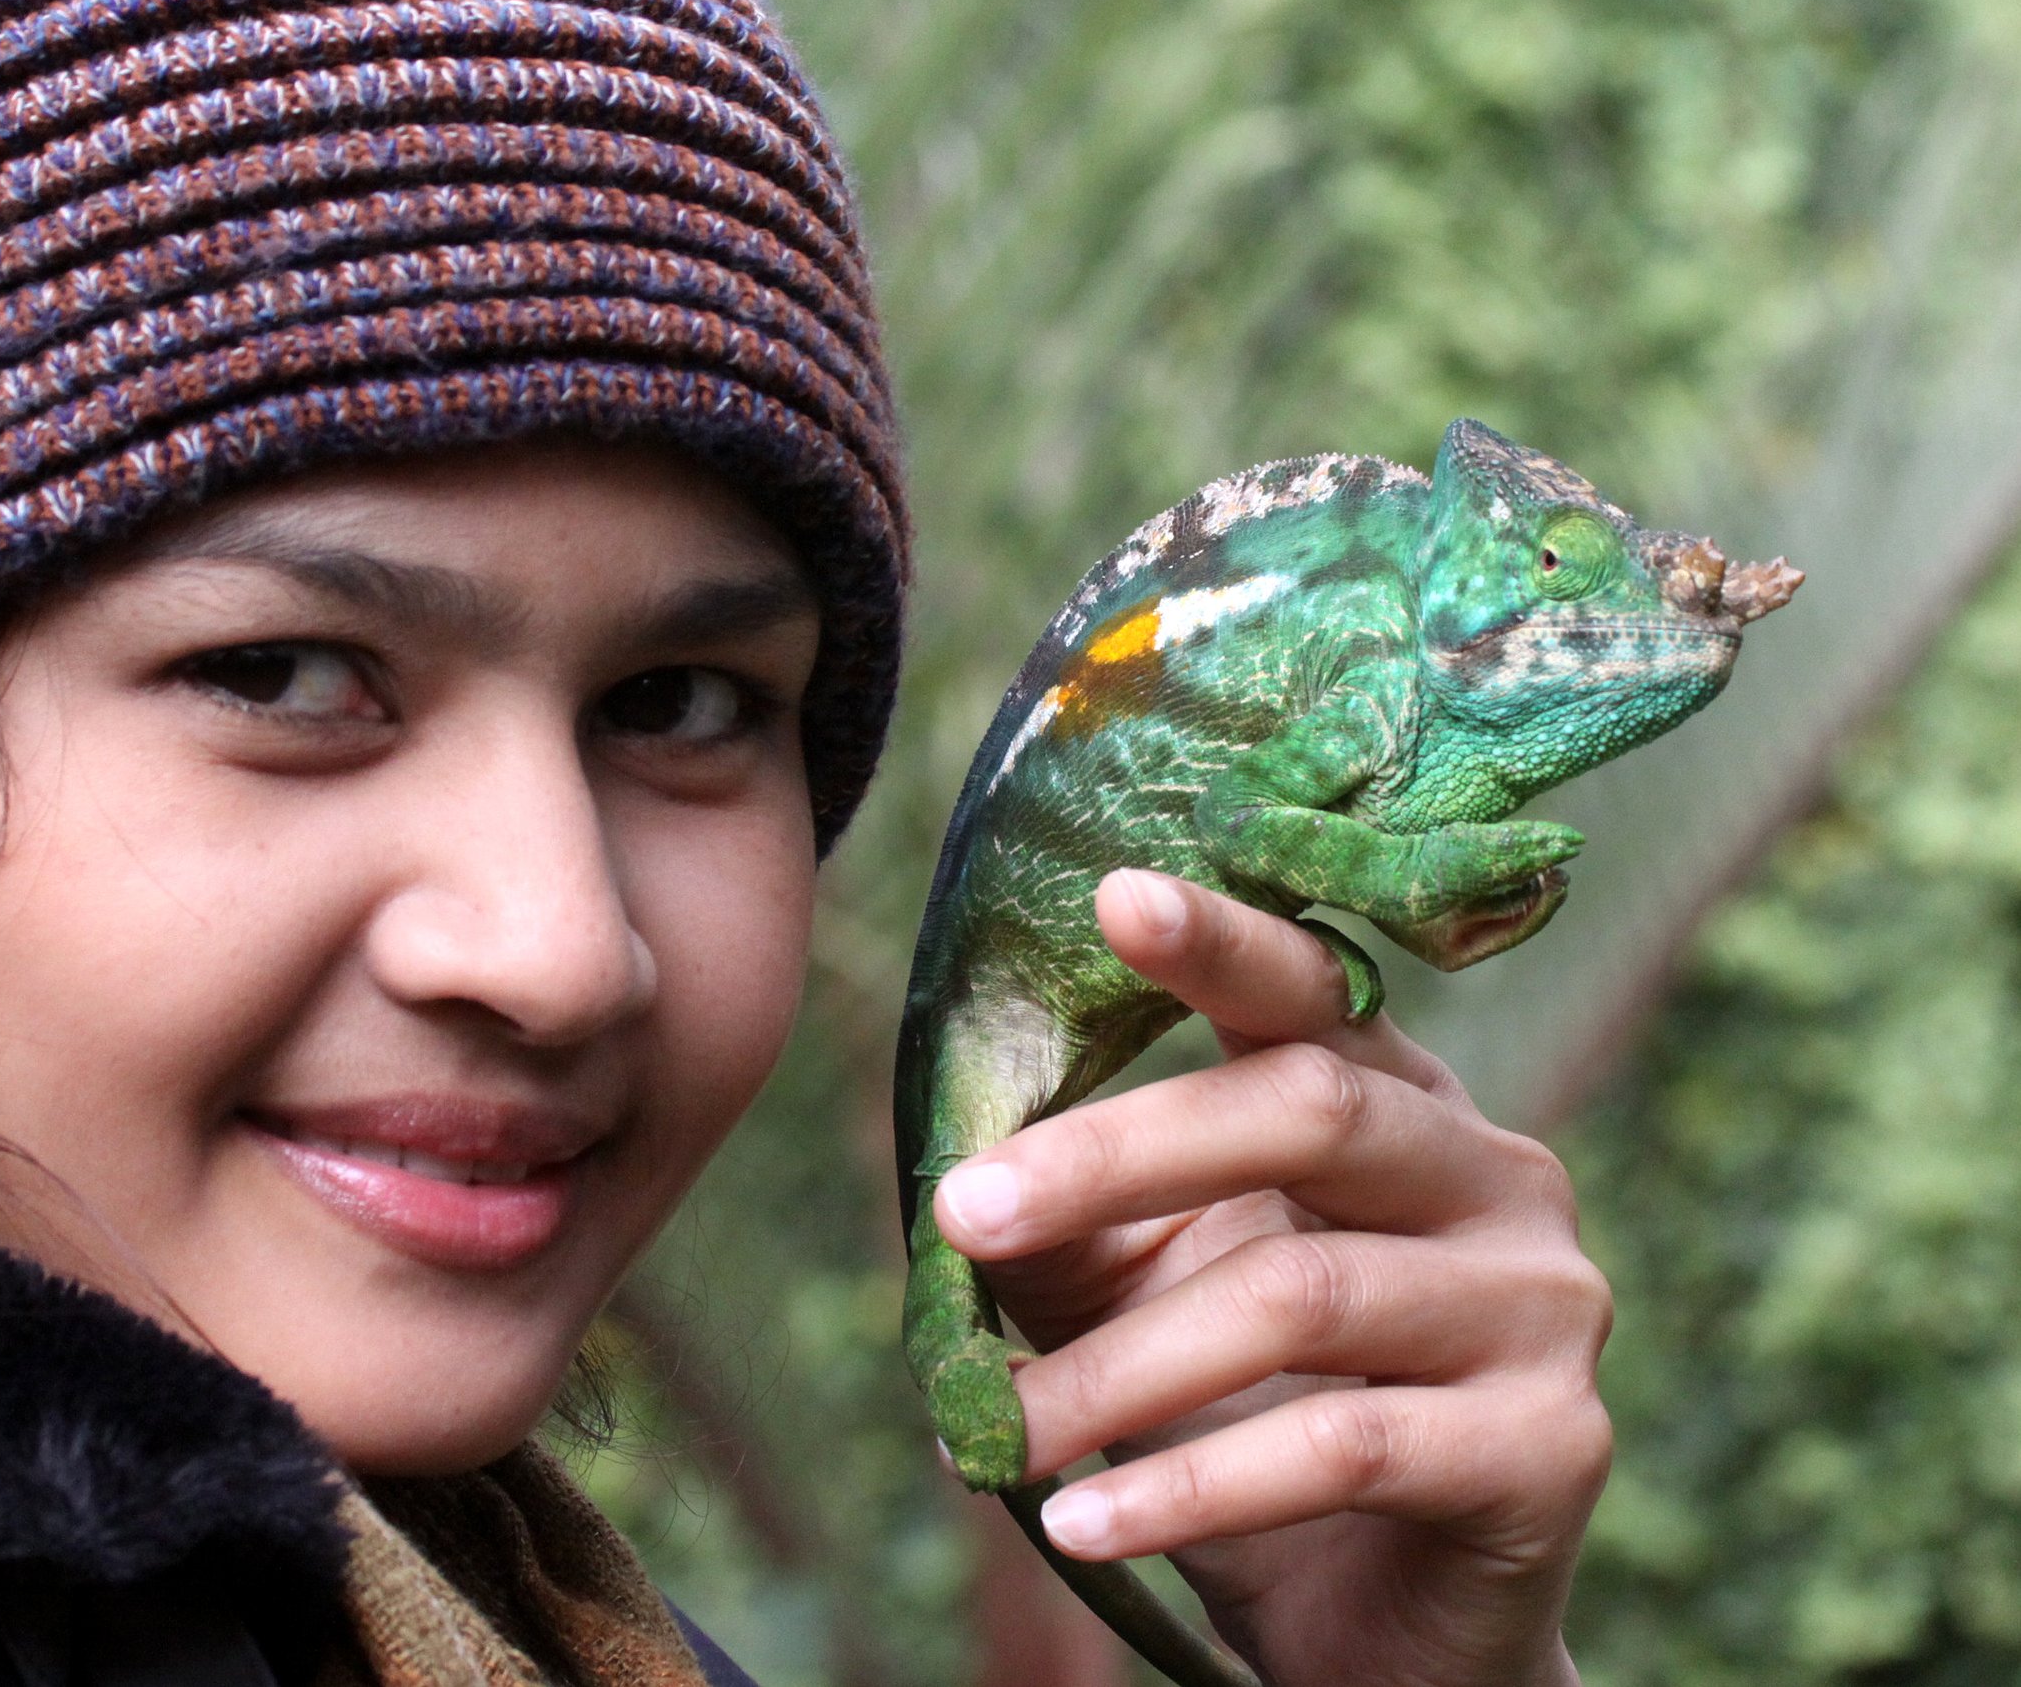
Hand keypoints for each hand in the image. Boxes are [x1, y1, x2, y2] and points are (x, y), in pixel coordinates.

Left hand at [929, 871, 1609, 1686]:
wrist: (1383, 1628)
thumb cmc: (1249, 1421)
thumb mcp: (1143, 1298)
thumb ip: (1069, 1226)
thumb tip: (957, 1177)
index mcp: (1400, 1101)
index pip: (1314, 994)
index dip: (1223, 942)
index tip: (1116, 895)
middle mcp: (1492, 1173)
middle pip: (1307, 1112)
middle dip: (1115, 1155)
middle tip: (962, 1207)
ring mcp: (1541, 1304)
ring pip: (1305, 1294)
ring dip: (1124, 1366)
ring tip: (1003, 1431)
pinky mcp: (1551, 1446)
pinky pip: (1346, 1448)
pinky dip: (1190, 1488)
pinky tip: (1083, 1521)